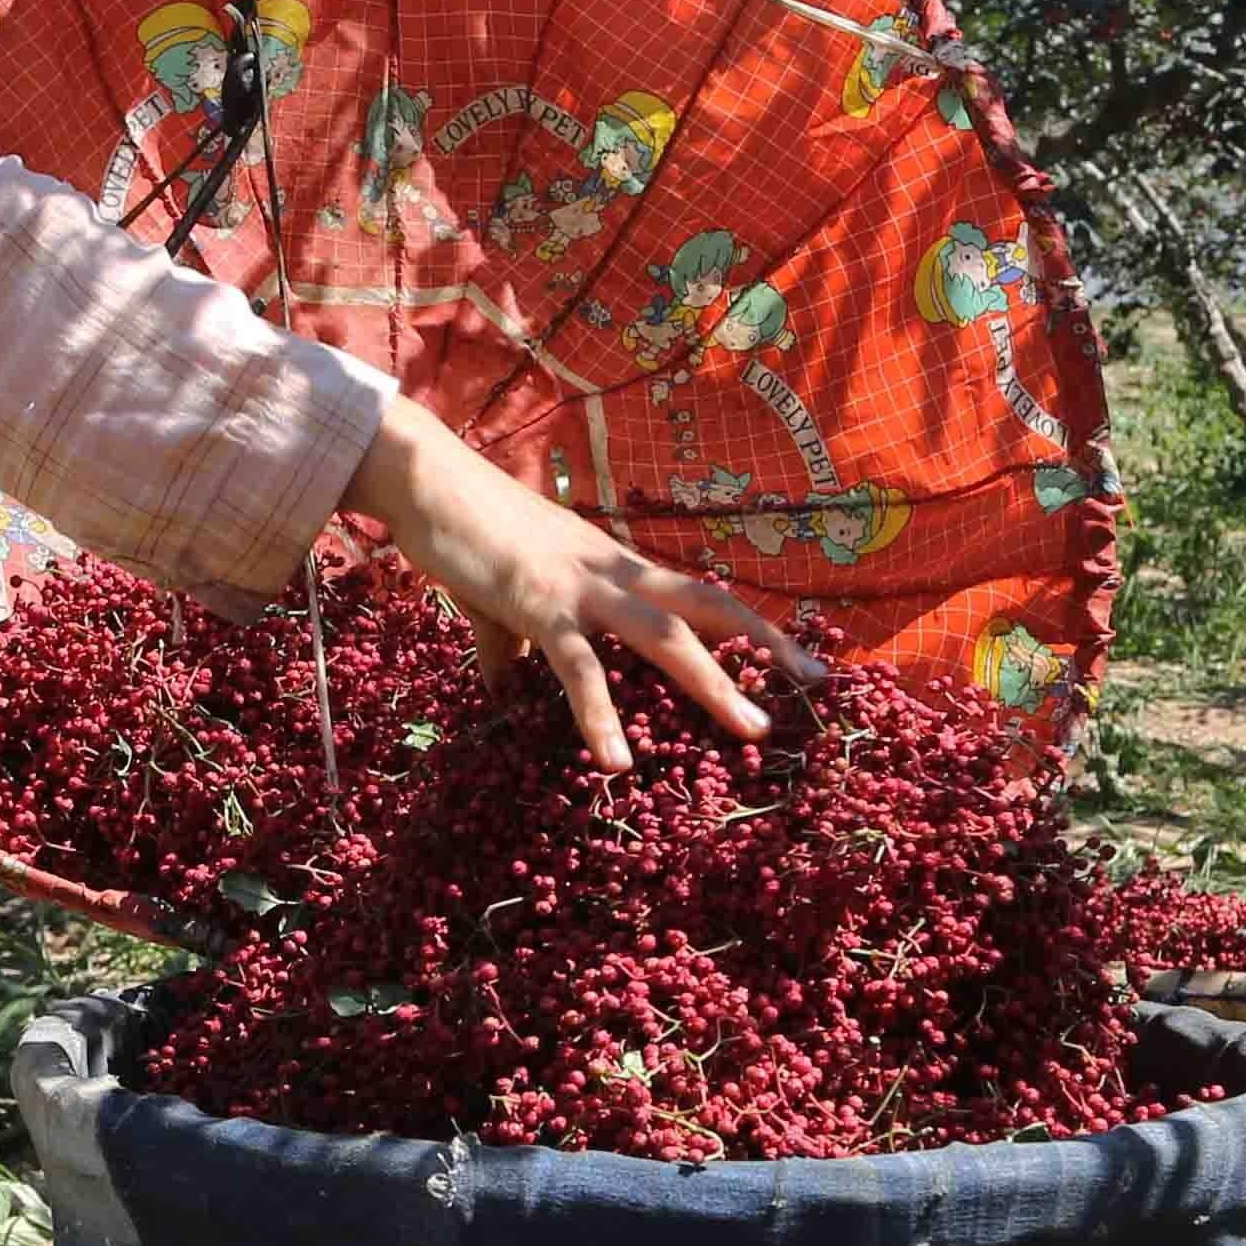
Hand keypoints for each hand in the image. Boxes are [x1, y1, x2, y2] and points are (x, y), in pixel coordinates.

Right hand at [343, 394, 803, 768]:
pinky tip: (615, 762)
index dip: (752, 625)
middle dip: (766, 645)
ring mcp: (582, 587)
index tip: (798, 659)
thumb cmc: (469, 535)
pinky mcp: (539, 606)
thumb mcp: (506, 600)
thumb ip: (516, 647)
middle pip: (709, 606)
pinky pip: (580, 669)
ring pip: (666, 637)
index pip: (700, 595)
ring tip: (753, 730)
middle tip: (816, 684)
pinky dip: (601, 717)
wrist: (429, 484)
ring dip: (714, 683)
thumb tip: (506, 692)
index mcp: (616, 569)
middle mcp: (615, 573)